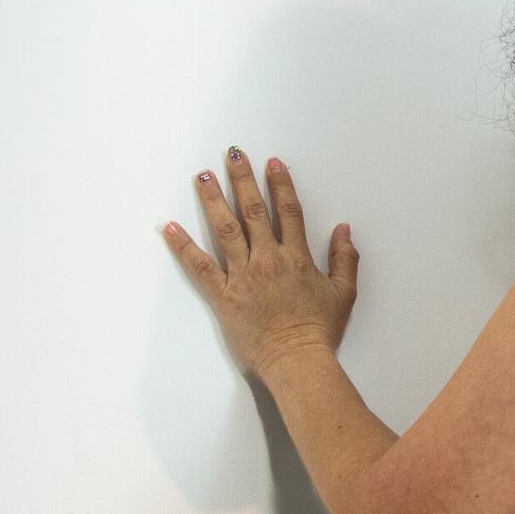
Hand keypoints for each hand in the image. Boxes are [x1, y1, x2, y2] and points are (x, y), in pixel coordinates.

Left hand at [163, 147, 358, 379]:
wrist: (297, 359)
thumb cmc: (319, 330)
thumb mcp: (344, 293)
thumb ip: (345, 258)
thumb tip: (343, 229)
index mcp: (296, 258)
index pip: (288, 212)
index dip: (280, 185)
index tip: (272, 164)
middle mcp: (268, 260)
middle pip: (253, 212)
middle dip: (243, 180)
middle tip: (232, 154)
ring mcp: (243, 276)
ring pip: (225, 230)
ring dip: (213, 200)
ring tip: (203, 176)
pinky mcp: (223, 295)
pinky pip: (200, 266)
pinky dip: (183, 245)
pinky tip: (170, 226)